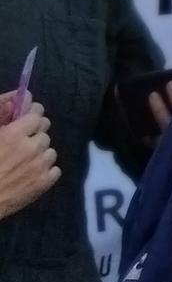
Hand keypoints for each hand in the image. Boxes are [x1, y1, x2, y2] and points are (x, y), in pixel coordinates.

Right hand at [0, 99, 58, 221]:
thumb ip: (1, 116)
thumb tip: (17, 97)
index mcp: (14, 134)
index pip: (36, 114)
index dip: (31, 115)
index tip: (25, 119)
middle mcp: (32, 148)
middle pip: (44, 131)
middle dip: (34, 134)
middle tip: (21, 142)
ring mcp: (40, 167)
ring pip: (50, 151)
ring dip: (40, 153)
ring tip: (23, 161)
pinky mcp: (44, 184)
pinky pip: (55, 170)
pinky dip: (45, 171)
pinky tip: (30, 174)